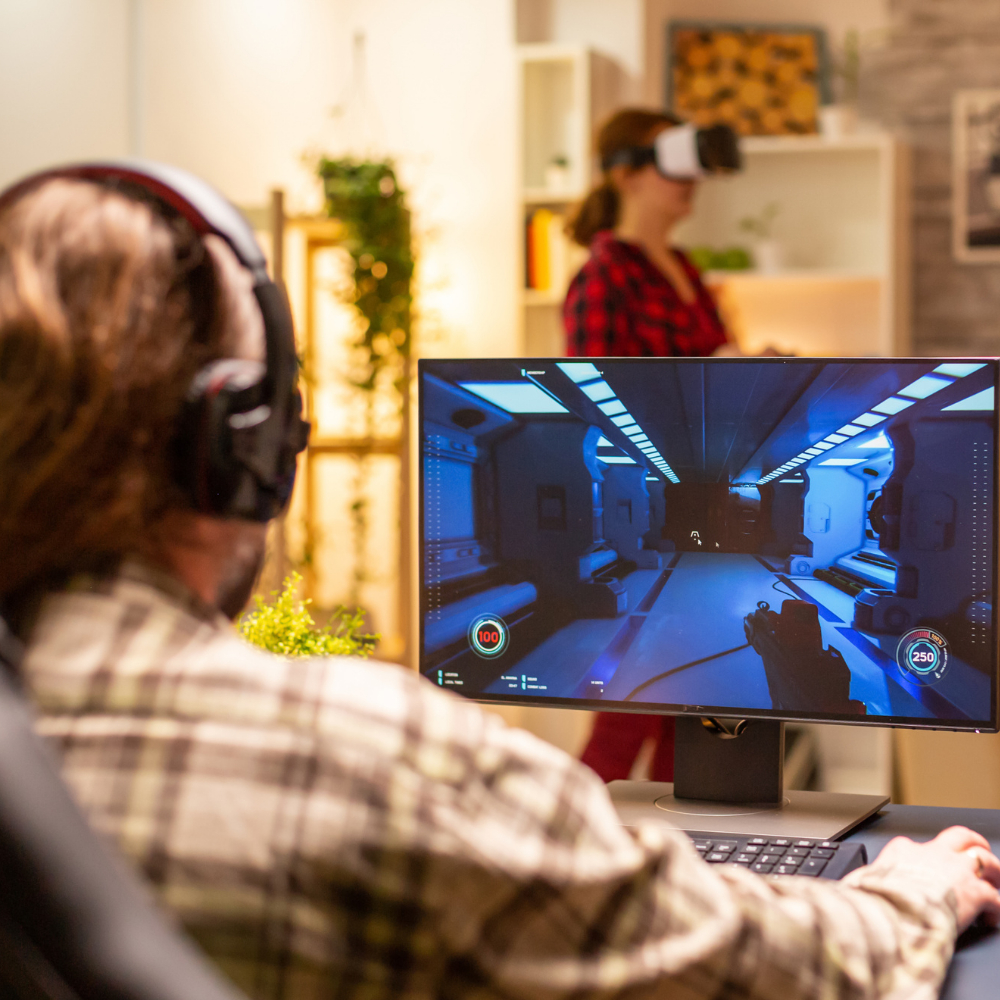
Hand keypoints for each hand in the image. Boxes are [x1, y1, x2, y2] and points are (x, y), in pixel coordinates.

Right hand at [875, 826, 999, 931]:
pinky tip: (992, 917)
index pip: (915, 846)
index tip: (924, 869)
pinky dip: (996, 907)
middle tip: (977, 848)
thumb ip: (869, 879)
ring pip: (984, 858)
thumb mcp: (865, 880)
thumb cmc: (880, 899)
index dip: (923, 857)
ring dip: (993, 870)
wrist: (897, 911)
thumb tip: (856, 885)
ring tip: (995, 882)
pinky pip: (994, 897)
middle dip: (972, 841)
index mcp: (904, 850)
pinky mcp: (976, 892)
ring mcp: (957, 870)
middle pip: (960, 836)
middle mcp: (934, 854)